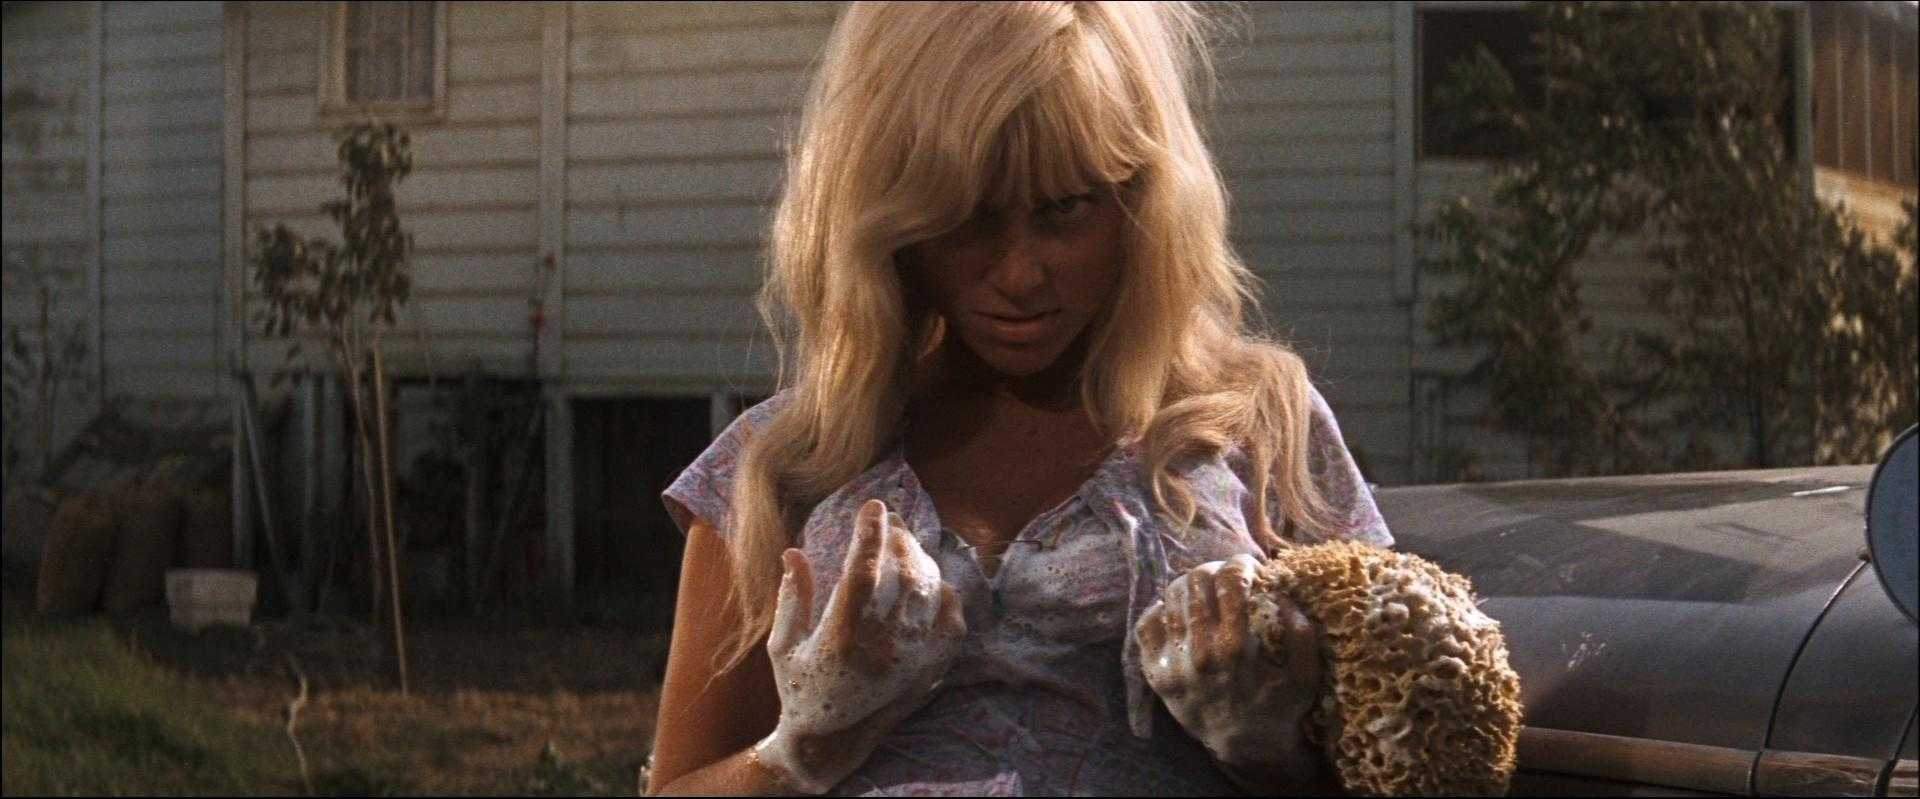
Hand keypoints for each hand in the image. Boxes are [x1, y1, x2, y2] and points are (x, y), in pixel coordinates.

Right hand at [753, 499, 966, 793]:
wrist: (834, 742)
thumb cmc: (799, 688)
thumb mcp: (782, 645)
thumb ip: (792, 597)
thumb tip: (794, 551)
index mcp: (840, 639)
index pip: (862, 574)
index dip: (870, 534)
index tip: (873, 505)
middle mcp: (882, 648)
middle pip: (903, 574)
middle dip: (899, 537)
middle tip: (888, 520)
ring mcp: (912, 659)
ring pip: (930, 591)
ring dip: (920, 558)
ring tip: (904, 543)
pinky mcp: (931, 668)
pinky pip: (951, 619)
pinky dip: (944, 592)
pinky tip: (928, 580)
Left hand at [1136, 554, 1324, 774]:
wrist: (1242, 745)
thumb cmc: (1278, 707)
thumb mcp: (1305, 677)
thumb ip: (1302, 634)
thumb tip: (1282, 594)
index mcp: (1236, 648)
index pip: (1230, 581)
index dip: (1242, 564)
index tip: (1252, 566)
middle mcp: (1199, 652)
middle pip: (1196, 581)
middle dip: (1216, 569)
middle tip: (1228, 576)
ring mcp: (1172, 661)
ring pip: (1171, 596)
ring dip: (1191, 585)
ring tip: (1207, 590)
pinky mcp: (1155, 671)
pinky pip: (1146, 623)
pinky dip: (1161, 609)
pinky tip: (1180, 611)